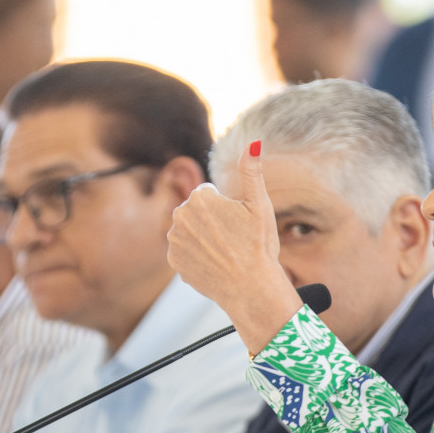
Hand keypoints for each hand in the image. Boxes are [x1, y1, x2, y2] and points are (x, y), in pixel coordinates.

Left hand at [167, 142, 301, 352]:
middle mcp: (180, 216)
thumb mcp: (260, 205)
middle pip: (197, 212)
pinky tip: (214, 264)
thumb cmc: (259, 246)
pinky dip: (196, 256)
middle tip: (232, 239)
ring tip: (224, 252)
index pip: (209, 195)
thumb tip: (253, 142)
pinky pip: (185, 251)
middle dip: (211, 221)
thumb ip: (251, 171)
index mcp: (199, 198)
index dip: (226, 208)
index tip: (237, 224)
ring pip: (190, 231)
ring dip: (202, 238)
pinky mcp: (173, 261)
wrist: (250, 289)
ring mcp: (174, 241)